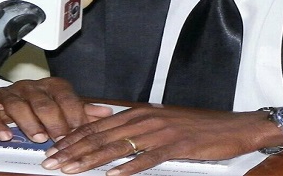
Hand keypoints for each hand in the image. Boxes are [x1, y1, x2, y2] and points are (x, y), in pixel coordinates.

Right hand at [0, 77, 112, 142]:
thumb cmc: (35, 105)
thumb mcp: (60, 106)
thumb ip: (81, 110)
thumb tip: (106, 112)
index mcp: (50, 86)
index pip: (65, 97)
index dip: (73, 113)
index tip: (79, 131)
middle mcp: (30, 87)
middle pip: (43, 102)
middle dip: (52, 121)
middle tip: (59, 138)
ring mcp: (8, 93)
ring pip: (18, 105)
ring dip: (29, 122)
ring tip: (38, 137)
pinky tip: (5, 135)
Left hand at [40, 105, 282, 175]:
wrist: (232, 127)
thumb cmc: (198, 128)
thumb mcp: (163, 124)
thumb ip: (137, 129)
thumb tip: (111, 141)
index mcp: (140, 113)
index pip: (99, 126)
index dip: (74, 139)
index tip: (54, 151)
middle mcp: (146, 118)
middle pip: (102, 136)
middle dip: (72, 151)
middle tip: (50, 163)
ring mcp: (161, 132)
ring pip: (118, 146)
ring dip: (90, 160)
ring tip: (70, 170)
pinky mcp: (176, 145)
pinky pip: (147, 158)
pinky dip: (128, 168)